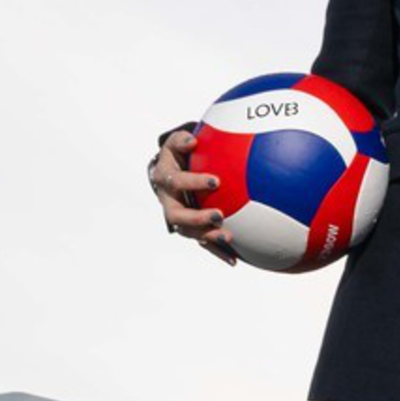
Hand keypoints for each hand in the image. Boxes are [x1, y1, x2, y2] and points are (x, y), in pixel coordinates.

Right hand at [151, 127, 235, 260]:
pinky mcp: (188, 228)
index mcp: (164, 179)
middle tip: (219, 215)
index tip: (215, 181)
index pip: (176, 181)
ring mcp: (177, 218)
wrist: (168, 172)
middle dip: (197, 218)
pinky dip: (217, 252)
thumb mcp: (177, 144)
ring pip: (188, 232)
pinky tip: (234, 260)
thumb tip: (192, 140)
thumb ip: (182, 140)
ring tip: (229, 237)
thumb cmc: (179, 155)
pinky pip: (202, 242)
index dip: (193, 182)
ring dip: (208, 236)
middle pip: (176, 215)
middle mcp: (168, 201)